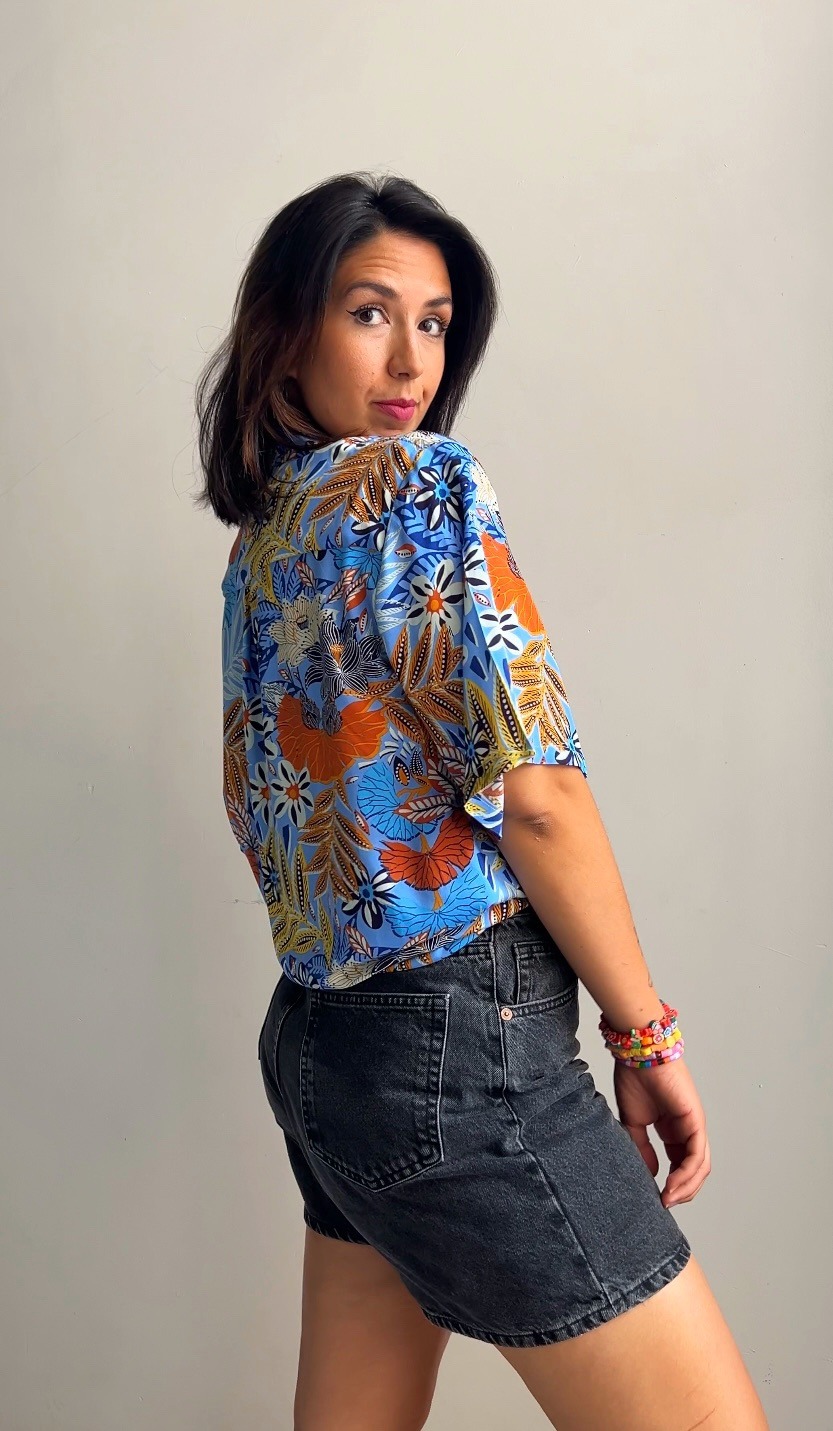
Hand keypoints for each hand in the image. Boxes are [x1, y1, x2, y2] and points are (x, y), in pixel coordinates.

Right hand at [612, 1056, 710, 1207]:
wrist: (639, 1054)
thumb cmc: (635, 1079)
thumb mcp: (633, 1122)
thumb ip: (641, 1149)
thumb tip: (650, 1175)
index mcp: (674, 1131)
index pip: (681, 1166)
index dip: (672, 1186)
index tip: (656, 1199)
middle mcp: (688, 1130)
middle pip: (695, 1171)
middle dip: (682, 1192)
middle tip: (664, 1204)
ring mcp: (694, 1125)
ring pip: (700, 1167)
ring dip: (686, 1188)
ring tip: (667, 1200)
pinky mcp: (696, 1121)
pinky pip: (697, 1155)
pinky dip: (687, 1174)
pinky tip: (672, 1186)